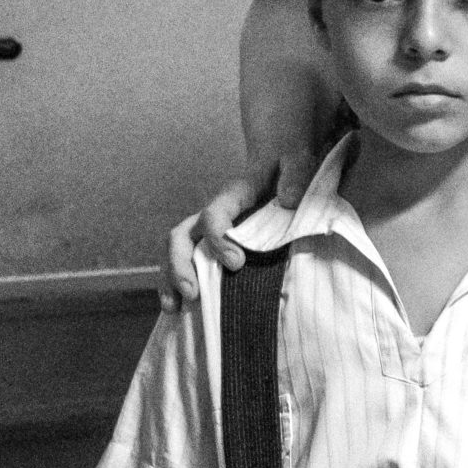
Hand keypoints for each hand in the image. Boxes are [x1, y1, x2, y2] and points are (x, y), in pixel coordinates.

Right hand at [157, 147, 311, 308]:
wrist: (280, 159)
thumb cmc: (288, 162)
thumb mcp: (297, 160)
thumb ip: (295, 175)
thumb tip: (289, 200)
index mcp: (233, 195)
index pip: (213, 216)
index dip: (218, 239)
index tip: (236, 263)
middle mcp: (213, 213)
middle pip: (181, 236)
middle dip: (181, 265)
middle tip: (194, 293)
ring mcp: (208, 229)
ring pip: (176, 251)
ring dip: (171, 278)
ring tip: (175, 307)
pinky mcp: (212, 242)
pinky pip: (187, 261)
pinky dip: (177, 283)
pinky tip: (178, 307)